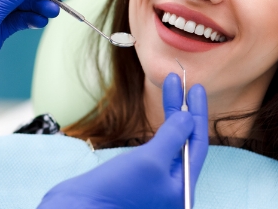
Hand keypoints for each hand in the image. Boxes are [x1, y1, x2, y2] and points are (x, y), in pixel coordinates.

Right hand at [37, 73, 207, 208]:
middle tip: (179, 82)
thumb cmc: (117, 188)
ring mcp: (155, 184)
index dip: (196, 114)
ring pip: (170, 144)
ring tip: (171, 91)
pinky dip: (159, 131)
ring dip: (171, 117)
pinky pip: (156, 150)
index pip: (196, 144)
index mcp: (182, 188)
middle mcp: (172, 188)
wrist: (80, 206)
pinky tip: (160, 119)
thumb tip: (188, 117)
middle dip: (181, 110)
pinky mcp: (138, 180)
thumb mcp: (150, 160)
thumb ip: (173, 137)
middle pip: (184, 143)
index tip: (195, 88)